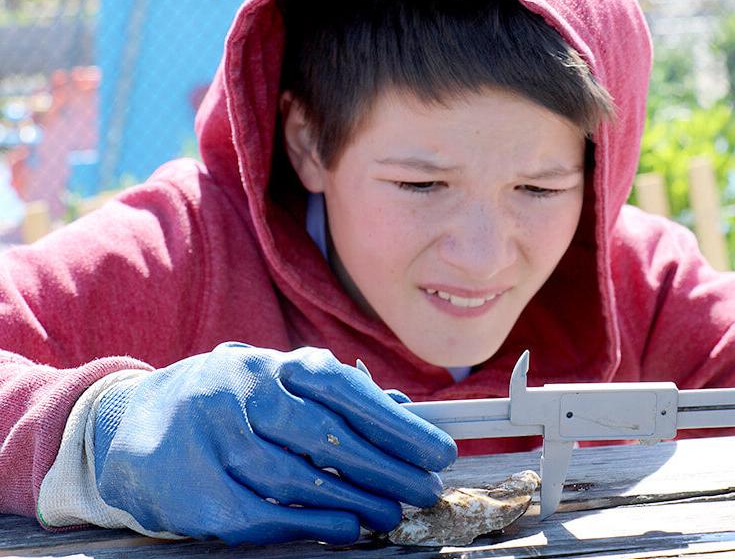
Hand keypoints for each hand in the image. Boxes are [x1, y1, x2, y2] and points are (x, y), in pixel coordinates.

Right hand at [93, 343, 455, 544]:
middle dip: (386, 467)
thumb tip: (406, 412)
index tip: (439, 451)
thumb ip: (339, 398)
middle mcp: (239, 393)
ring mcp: (211, 438)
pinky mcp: (193, 488)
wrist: (136, 426)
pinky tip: (347, 528)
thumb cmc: (229, 406)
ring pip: (297, 477)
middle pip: (325, 434)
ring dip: (356, 499)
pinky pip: (262, 513)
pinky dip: (311, 524)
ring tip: (394, 512)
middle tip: (426, 489)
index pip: (344, 390)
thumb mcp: (279, 386)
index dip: (397, 424)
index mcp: (269, 364)